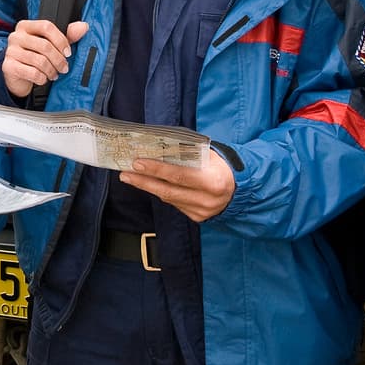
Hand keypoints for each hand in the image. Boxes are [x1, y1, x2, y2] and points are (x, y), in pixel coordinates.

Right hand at [1, 20, 88, 96]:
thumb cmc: (34, 56)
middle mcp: (16, 36)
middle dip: (58, 59)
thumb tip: (83, 27)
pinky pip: (32, 73)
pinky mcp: (8, 66)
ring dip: (51, 70)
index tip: (68, 52)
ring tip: (54, 74)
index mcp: (26, 26)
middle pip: (44, 45)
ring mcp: (11, 51)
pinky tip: (44, 78)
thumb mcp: (50, 44)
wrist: (16, 74)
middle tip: (64, 67)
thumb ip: (67, 35)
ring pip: (39, 61)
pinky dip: (42, 78)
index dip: (60, 40)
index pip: (46, 27)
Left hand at [118, 150, 236, 221]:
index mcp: (214, 181)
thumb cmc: (220, 165)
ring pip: (169, 198)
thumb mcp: (209, 155)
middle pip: (169, 191)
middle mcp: (208, 200)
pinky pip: (174, 203)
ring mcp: (202, 211)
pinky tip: (149, 184)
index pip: (179, 175)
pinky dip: (161, 192)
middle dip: (144, 181)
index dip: (157, 169)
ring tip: (130, 177)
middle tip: (125, 173)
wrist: (239, 188)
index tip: (137, 162)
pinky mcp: (197, 218)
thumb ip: (187, 152)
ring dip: (148, 187)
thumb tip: (156, 147)